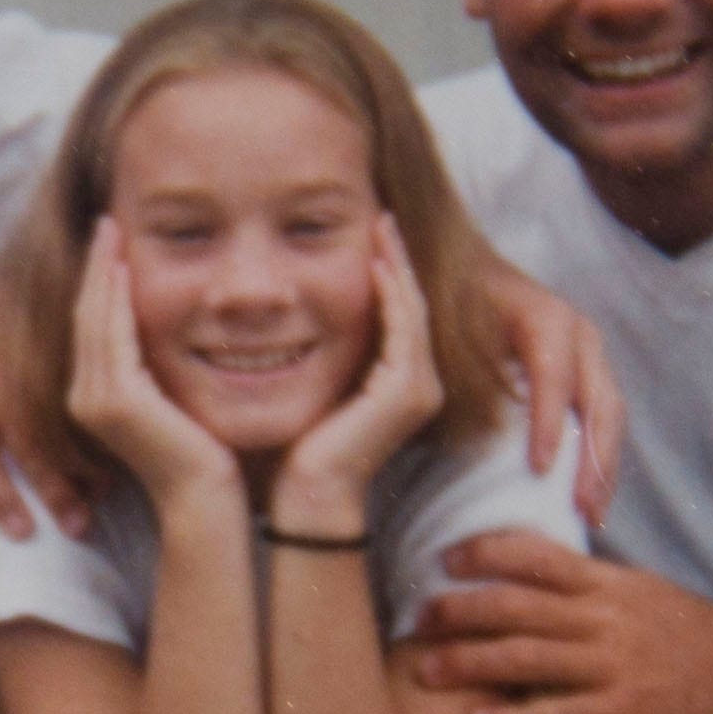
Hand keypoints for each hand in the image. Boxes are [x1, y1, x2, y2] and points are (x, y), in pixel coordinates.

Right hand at [66, 220, 240, 511]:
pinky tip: (126, 265)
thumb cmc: (203, 456)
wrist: (205, 501)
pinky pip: (111, 334)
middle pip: (85, 314)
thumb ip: (159, 367)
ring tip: (111, 230)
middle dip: (95, 265)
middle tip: (106, 220)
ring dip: (102, 270)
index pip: (93, 325)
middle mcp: (86, 397)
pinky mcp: (116, 400)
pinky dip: (115, 297)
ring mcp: (96, 400)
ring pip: (93, 318)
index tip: (111, 240)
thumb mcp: (175, 398)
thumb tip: (176, 325)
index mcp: (97, 396)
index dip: (98, 280)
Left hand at [271, 215, 442, 530]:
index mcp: (402, 385)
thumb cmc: (299, 450)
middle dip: (397, 258)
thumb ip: (320, 352)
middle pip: (412, 305)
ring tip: (381, 227)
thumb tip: (292, 311)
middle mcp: (420, 385)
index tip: (370, 231)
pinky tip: (375, 264)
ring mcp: (418, 389)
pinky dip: (391, 294)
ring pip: (412, 311)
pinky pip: (404, 329)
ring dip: (397, 266)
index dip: (389, 271)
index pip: (400, 314)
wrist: (307, 496)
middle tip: (382, 216)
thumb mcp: (314, 386)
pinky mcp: (407, 392)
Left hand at [412, 533, 712, 713]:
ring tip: (425, 671)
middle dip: (459, 610)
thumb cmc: (693, 636)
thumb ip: (590, 585)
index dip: (486, 553)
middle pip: (517, 606)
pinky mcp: (621, 713)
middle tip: (416, 617)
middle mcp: (604, 619)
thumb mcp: (643, 593)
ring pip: (526, 658)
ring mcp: (612, 666)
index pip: (536, 556)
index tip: (444, 558)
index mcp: (607, 584)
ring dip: (468, 663)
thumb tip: (535, 575)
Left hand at [481, 255, 624, 526]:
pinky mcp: (590, 374)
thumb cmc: (454, 307)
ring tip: (593, 514)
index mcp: (546, 317)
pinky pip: (603, 419)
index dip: (549, 422)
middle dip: (594, 458)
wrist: (467, 273)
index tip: (540, 469)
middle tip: (583, 509)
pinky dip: (599, 457)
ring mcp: (592, 354)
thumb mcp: (455, 332)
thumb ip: (471, 374)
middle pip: (599, 400)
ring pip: (610, 414)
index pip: (553, 373)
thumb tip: (482, 431)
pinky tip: (590, 494)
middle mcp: (580, 334)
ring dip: (604, 467)